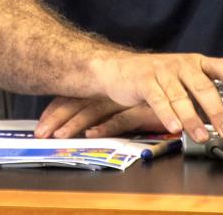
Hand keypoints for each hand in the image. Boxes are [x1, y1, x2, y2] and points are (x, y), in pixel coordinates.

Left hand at [34, 96, 162, 138]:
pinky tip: (92, 134)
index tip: (40, 125)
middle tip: (40, 134)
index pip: (73, 98)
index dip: (55, 111)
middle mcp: (109, 93)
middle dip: (56, 119)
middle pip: (77, 104)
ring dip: (74, 124)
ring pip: (93, 111)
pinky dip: (105, 128)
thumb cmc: (152, 97)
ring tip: (59, 136)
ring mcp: (123, 100)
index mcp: (102, 90)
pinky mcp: (140, 109)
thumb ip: (108, 111)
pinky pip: (119, 120)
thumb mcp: (124, 103)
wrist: (182, 86)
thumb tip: (87, 125)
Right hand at [93, 51, 222, 141]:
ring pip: (181, 97)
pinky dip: (167, 115)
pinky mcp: (144, 81)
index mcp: (194, 63)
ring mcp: (162, 72)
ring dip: (193, 119)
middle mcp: (181, 65)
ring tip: (202, 136)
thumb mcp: (181, 81)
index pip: (219, 66)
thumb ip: (200, 97)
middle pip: (202, 87)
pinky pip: (158, 99)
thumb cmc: (156, 78)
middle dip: (217, 111)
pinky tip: (175, 128)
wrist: (119, 69)